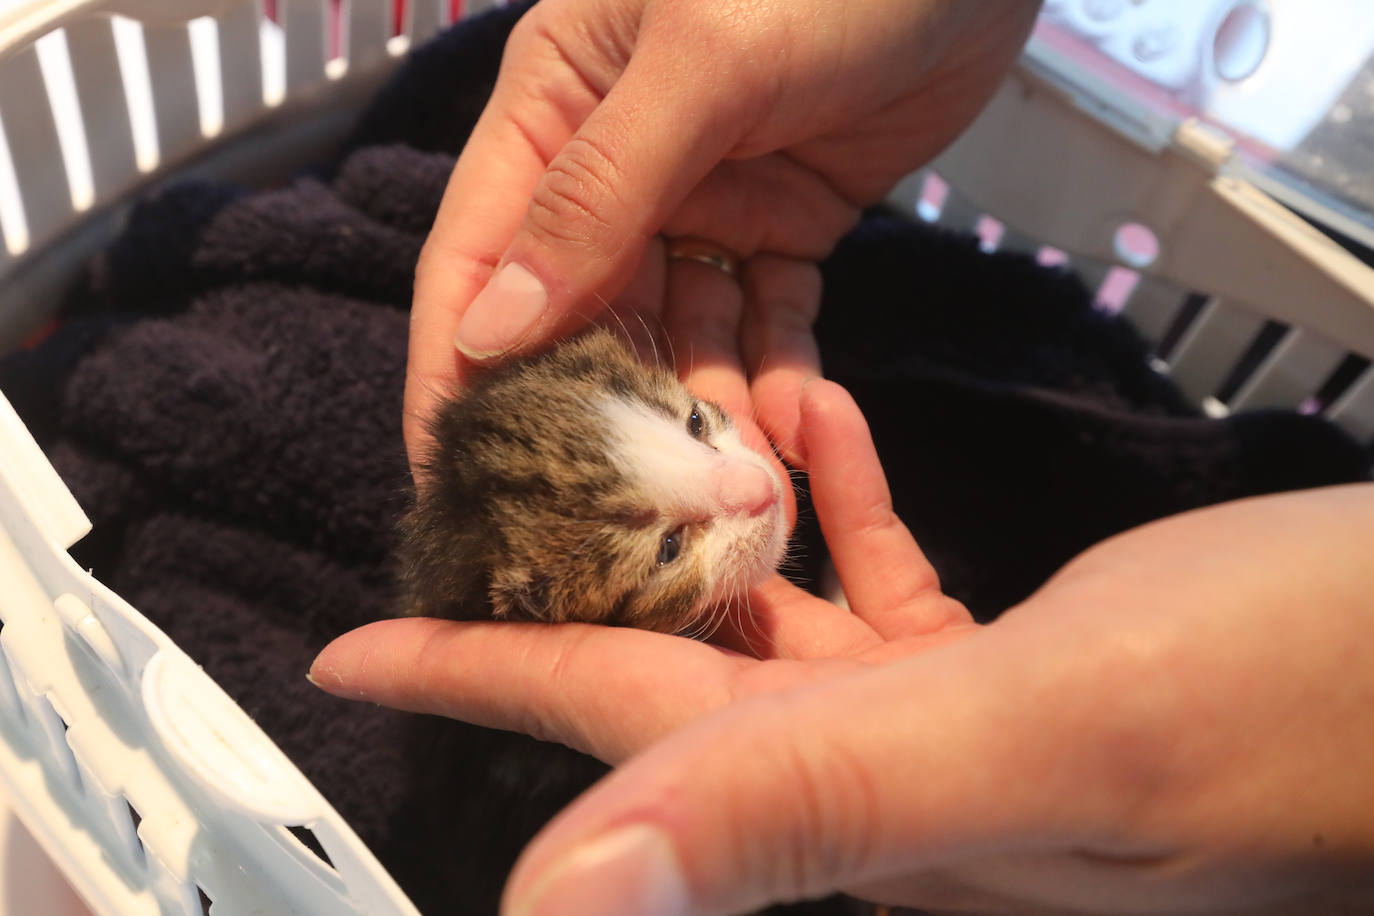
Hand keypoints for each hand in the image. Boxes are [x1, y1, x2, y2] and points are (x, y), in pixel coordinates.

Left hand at [315, 382, 1373, 913]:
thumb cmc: (1300, 702)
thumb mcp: (1049, 735)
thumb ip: (815, 802)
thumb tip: (569, 897)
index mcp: (865, 803)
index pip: (615, 740)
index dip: (471, 685)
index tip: (349, 652)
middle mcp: (890, 786)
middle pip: (674, 682)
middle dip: (575, 588)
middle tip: (504, 490)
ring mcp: (955, 736)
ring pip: (772, 626)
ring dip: (712, 524)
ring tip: (672, 422)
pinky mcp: (1021, 682)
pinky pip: (880, 597)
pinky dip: (840, 513)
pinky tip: (824, 439)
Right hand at [407, 0, 1041, 471]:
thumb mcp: (698, 66)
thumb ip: (597, 196)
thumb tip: (492, 331)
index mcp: (551, 107)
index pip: (479, 256)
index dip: (459, 369)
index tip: (453, 476)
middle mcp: (612, 164)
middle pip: (579, 316)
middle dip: (598, 413)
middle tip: (615, 514)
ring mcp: (703, 200)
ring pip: (679, 334)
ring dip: (700, 412)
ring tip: (728, 495)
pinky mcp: (787, 224)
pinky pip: (766, 321)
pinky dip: (775, 376)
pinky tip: (788, 436)